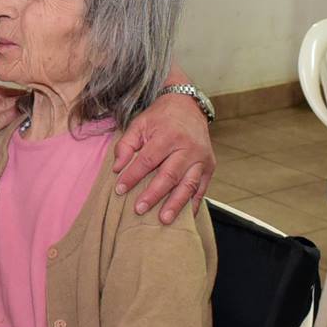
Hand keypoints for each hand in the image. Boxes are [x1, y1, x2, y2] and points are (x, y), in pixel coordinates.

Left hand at [113, 93, 215, 222]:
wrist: (188, 106)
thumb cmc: (160, 118)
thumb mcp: (140, 124)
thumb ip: (126, 145)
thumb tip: (117, 168)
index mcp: (168, 136)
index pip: (148, 160)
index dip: (133, 176)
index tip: (119, 190)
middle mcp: (188, 148)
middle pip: (169, 175)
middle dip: (154, 194)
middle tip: (139, 209)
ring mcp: (201, 159)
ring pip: (188, 185)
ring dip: (176, 204)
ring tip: (164, 220)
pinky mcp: (209, 167)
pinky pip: (202, 188)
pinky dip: (194, 204)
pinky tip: (185, 218)